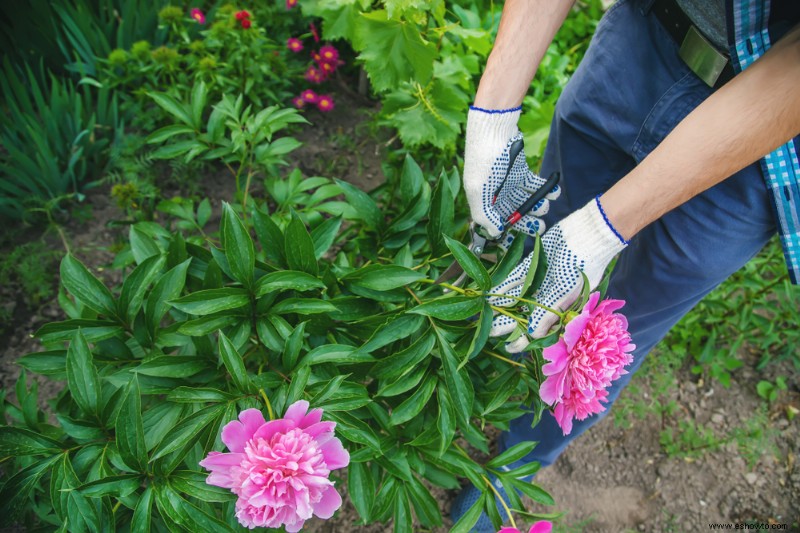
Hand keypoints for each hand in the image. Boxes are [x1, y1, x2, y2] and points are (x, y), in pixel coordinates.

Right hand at [463, 106, 559, 241]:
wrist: (495, 128)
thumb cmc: (484, 159)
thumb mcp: (479, 190)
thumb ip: (484, 214)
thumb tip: (494, 232)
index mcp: (482, 201)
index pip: (494, 224)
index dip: (506, 234)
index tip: (519, 241)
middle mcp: (495, 194)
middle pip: (513, 215)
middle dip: (528, 223)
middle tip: (541, 228)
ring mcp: (509, 182)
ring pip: (526, 201)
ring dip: (538, 206)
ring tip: (545, 206)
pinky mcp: (521, 171)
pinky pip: (535, 185)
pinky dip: (546, 189)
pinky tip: (554, 192)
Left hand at [489, 197, 628, 352]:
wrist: (586, 233)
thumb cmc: (582, 265)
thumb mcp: (565, 292)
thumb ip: (547, 313)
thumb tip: (533, 334)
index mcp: (561, 308)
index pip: (540, 329)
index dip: (525, 340)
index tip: (510, 348)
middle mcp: (549, 296)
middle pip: (525, 314)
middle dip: (508, 324)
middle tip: (489, 331)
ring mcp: (541, 281)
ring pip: (518, 298)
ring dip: (502, 306)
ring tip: (485, 314)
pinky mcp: (534, 265)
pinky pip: (516, 279)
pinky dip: (505, 286)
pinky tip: (492, 293)